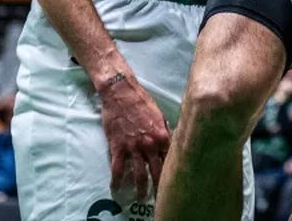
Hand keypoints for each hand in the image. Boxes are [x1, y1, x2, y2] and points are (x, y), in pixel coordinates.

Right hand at [97, 68, 170, 201]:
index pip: (171, 158)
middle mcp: (150, 144)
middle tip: (160, 197)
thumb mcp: (159, 114)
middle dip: (159, 186)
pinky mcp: (118, 147)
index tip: (175, 180)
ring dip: (140, 189)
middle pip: (157, 171)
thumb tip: (170, 141)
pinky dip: (117, 181)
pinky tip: (117, 189)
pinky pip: (118, 169)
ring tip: (140, 199)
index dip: (173, 170)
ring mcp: (133, 147)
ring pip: (139, 175)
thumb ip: (164, 130)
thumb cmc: (141, 100)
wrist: (121, 92)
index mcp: (162, 135)